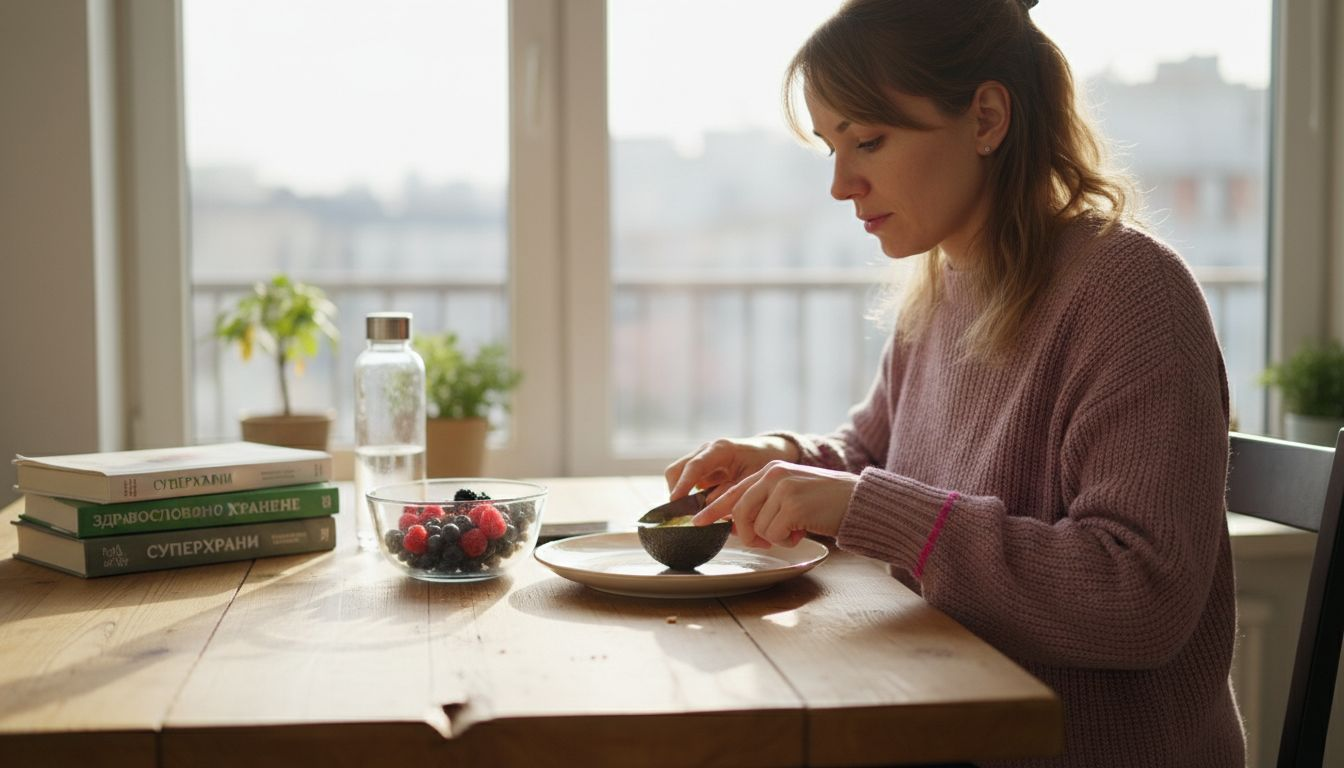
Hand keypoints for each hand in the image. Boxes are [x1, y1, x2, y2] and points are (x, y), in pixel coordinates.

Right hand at [664, 435, 799, 501]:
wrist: (769, 451)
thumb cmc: (763, 463)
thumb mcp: (751, 480)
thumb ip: (730, 494)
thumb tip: (707, 508)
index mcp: (720, 449)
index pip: (694, 466)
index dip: (683, 485)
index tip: (676, 502)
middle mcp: (705, 450)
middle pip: (676, 470)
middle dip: (676, 492)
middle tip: (683, 514)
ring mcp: (700, 458)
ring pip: (678, 476)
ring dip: (682, 495)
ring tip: (694, 513)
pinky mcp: (701, 467)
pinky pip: (686, 481)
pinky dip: (689, 495)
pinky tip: (701, 507)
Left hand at [691, 461, 858, 547]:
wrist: (859, 501)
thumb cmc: (826, 503)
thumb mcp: (791, 494)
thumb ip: (765, 503)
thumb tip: (737, 526)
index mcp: (770, 470)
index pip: (734, 491)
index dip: (714, 509)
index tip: (697, 522)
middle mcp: (773, 474)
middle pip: (740, 513)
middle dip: (746, 534)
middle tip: (762, 542)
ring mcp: (783, 488)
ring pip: (757, 527)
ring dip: (775, 537)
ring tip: (796, 529)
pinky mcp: (793, 504)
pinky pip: (773, 534)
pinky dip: (787, 540)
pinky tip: (803, 530)